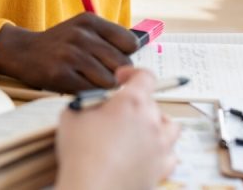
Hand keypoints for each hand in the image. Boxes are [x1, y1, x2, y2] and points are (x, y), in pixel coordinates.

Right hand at [0, 13, 138, 92]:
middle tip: (107, 77)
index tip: (120, 62)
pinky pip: (90, 91)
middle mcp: (81, 35)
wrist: (23, 51)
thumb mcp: (83, 30)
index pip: (129, 42)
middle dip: (118, 74)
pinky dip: (91, 94)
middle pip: (121, 63)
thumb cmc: (60, 44)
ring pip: (109, 80)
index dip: (128, 55)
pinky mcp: (60, 74)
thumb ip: (107, 39)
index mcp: (90, 21)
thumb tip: (137, 60)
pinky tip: (82, 87)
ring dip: (105, 87)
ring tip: (93, 83)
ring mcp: (70, 54)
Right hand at [55, 67, 180, 189]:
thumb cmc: (81, 154)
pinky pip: (170, 154)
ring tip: (139, 130)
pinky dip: (161, 151)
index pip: (145, 76)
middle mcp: (152, 120)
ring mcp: (160, 146)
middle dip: (135, 105)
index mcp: (133, 102)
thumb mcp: (72, 116)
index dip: (133, 73)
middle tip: (116, 114)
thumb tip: (89, 104)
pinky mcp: (161, 169)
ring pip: (170, 126)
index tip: (122, 79)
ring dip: (156, 124)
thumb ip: (85, 103)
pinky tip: (147, 153)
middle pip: (152, 103)